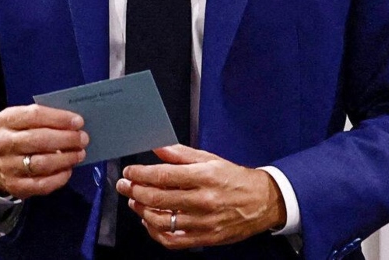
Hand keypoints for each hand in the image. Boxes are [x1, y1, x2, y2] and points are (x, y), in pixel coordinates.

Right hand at [0, 104, 88, 198]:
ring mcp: (7, 166)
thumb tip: (75, 124)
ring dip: (66, 158)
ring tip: (79, 154)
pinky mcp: (15, 186)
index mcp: (7, 120)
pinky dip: (59, 177)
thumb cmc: (21, 136)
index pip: (34, 115)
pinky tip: (68, 170)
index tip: (79, 122)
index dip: (59, 118)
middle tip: (83, 139)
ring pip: (42, 163)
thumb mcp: (25, 121)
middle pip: (39, 139)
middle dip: (66, 139)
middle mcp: (3, 143)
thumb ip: (47, 119)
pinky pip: (42, 184)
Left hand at [116, 145, 286, 248]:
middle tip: (125, 185)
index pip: (164, 175)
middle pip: (158, 199)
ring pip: (162, 221)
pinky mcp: (205, 238)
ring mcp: (203, 222)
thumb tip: (158, 147)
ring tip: (135, 202)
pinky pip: (172, 240)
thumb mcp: (211, 159)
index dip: (141, 173)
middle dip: (135, 191)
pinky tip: (150, 222)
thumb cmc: (236, 179)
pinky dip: (156, 233)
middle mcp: (203, 200)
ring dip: (142, 211)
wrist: (263, 202)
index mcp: (205, 177)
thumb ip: (181, 154)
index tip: (130, 171)